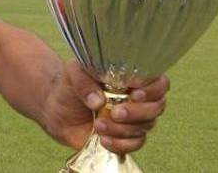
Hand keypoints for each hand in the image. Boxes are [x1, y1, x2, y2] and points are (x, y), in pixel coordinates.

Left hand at [42, 61, 168, 154]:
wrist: (57, 111)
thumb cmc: (70, 86)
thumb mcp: (73, 73)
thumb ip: (84, 81)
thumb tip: (98, 101)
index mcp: (132, 78)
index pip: (159, 82)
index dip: (152, 89)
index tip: (134, 93)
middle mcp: (138, 99)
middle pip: (157, 107)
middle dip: (138, 112)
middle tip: (115, 113)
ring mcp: (134, 119)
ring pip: (146, 127)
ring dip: (122, 129)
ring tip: (97, 125)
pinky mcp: (126, 137)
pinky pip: (136, 144)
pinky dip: (120, 143)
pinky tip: (103, 139)